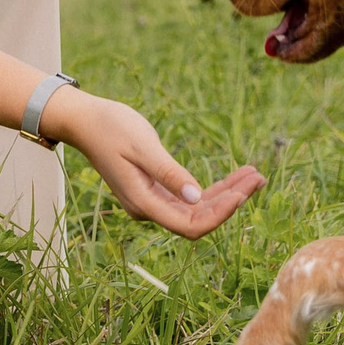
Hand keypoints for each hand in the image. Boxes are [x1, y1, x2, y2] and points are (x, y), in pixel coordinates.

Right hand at [42, 90, 263, 239]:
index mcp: (144, 203)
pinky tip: (235, 177)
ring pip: (197, 208)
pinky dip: (213, 188)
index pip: (191, 225)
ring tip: (255, 174)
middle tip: (260, 176)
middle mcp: (149, 209)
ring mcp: (152, 201)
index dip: (221, 213)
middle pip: (199, 219)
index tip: (243, 192)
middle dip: (232, 201)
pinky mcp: (155, 190)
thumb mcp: (143, 146)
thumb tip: (197, 198)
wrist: (83, 120)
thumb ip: (169, 173)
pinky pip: (190, 197)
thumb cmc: (110, 127)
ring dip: (227, 193)